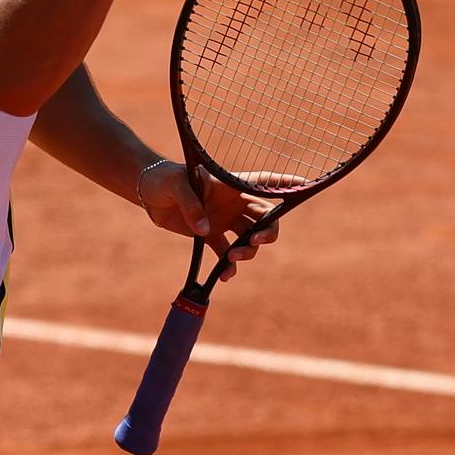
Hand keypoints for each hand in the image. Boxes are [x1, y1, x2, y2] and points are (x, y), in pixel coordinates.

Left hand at [136, 159, 277, 274]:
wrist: (149, 194)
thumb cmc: (166, 179)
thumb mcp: (177, 185)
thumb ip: (192, 205)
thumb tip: (205, 229)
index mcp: (231, 185)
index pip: (265, 182)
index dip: (285, 184)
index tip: (305, 184)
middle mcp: (234, 203)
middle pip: (265, 217)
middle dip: (268, 231)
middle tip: (257, 240)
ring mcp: (225, 220)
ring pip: (249, 239)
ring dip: (248, 251)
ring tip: (232, 259)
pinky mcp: (211, 236)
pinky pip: (227, 254)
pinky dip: (229, 267)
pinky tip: (225, 275)